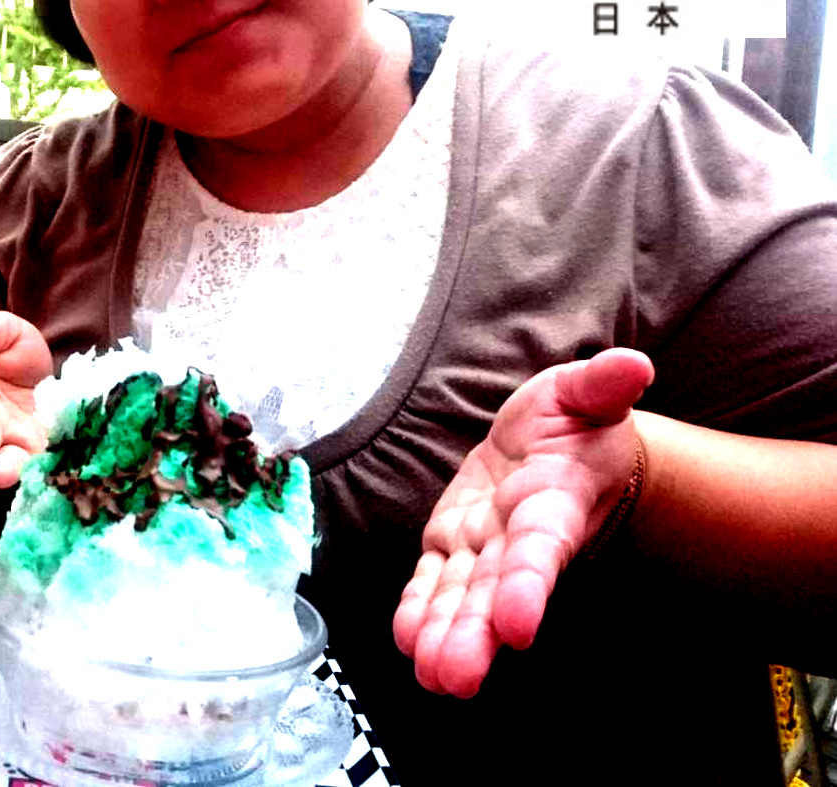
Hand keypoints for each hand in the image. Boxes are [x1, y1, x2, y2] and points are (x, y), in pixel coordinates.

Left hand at [392, 348, 653, 697]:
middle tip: (455, 677)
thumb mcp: (587, 393)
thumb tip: (633, 364)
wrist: (558, 443)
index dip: (527, 585)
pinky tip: (407, 639)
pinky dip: (420, 608)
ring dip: (444, 634)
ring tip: (431, 676)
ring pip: (461, 596)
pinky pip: (434, 580)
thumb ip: (603, 384)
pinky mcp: (454, 544)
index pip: (539, 548)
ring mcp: (484, 546)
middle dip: (475, 633)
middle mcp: (518, 536)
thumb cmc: (577, 422)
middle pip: (495, 590)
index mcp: (553, 502)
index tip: (516, 627)